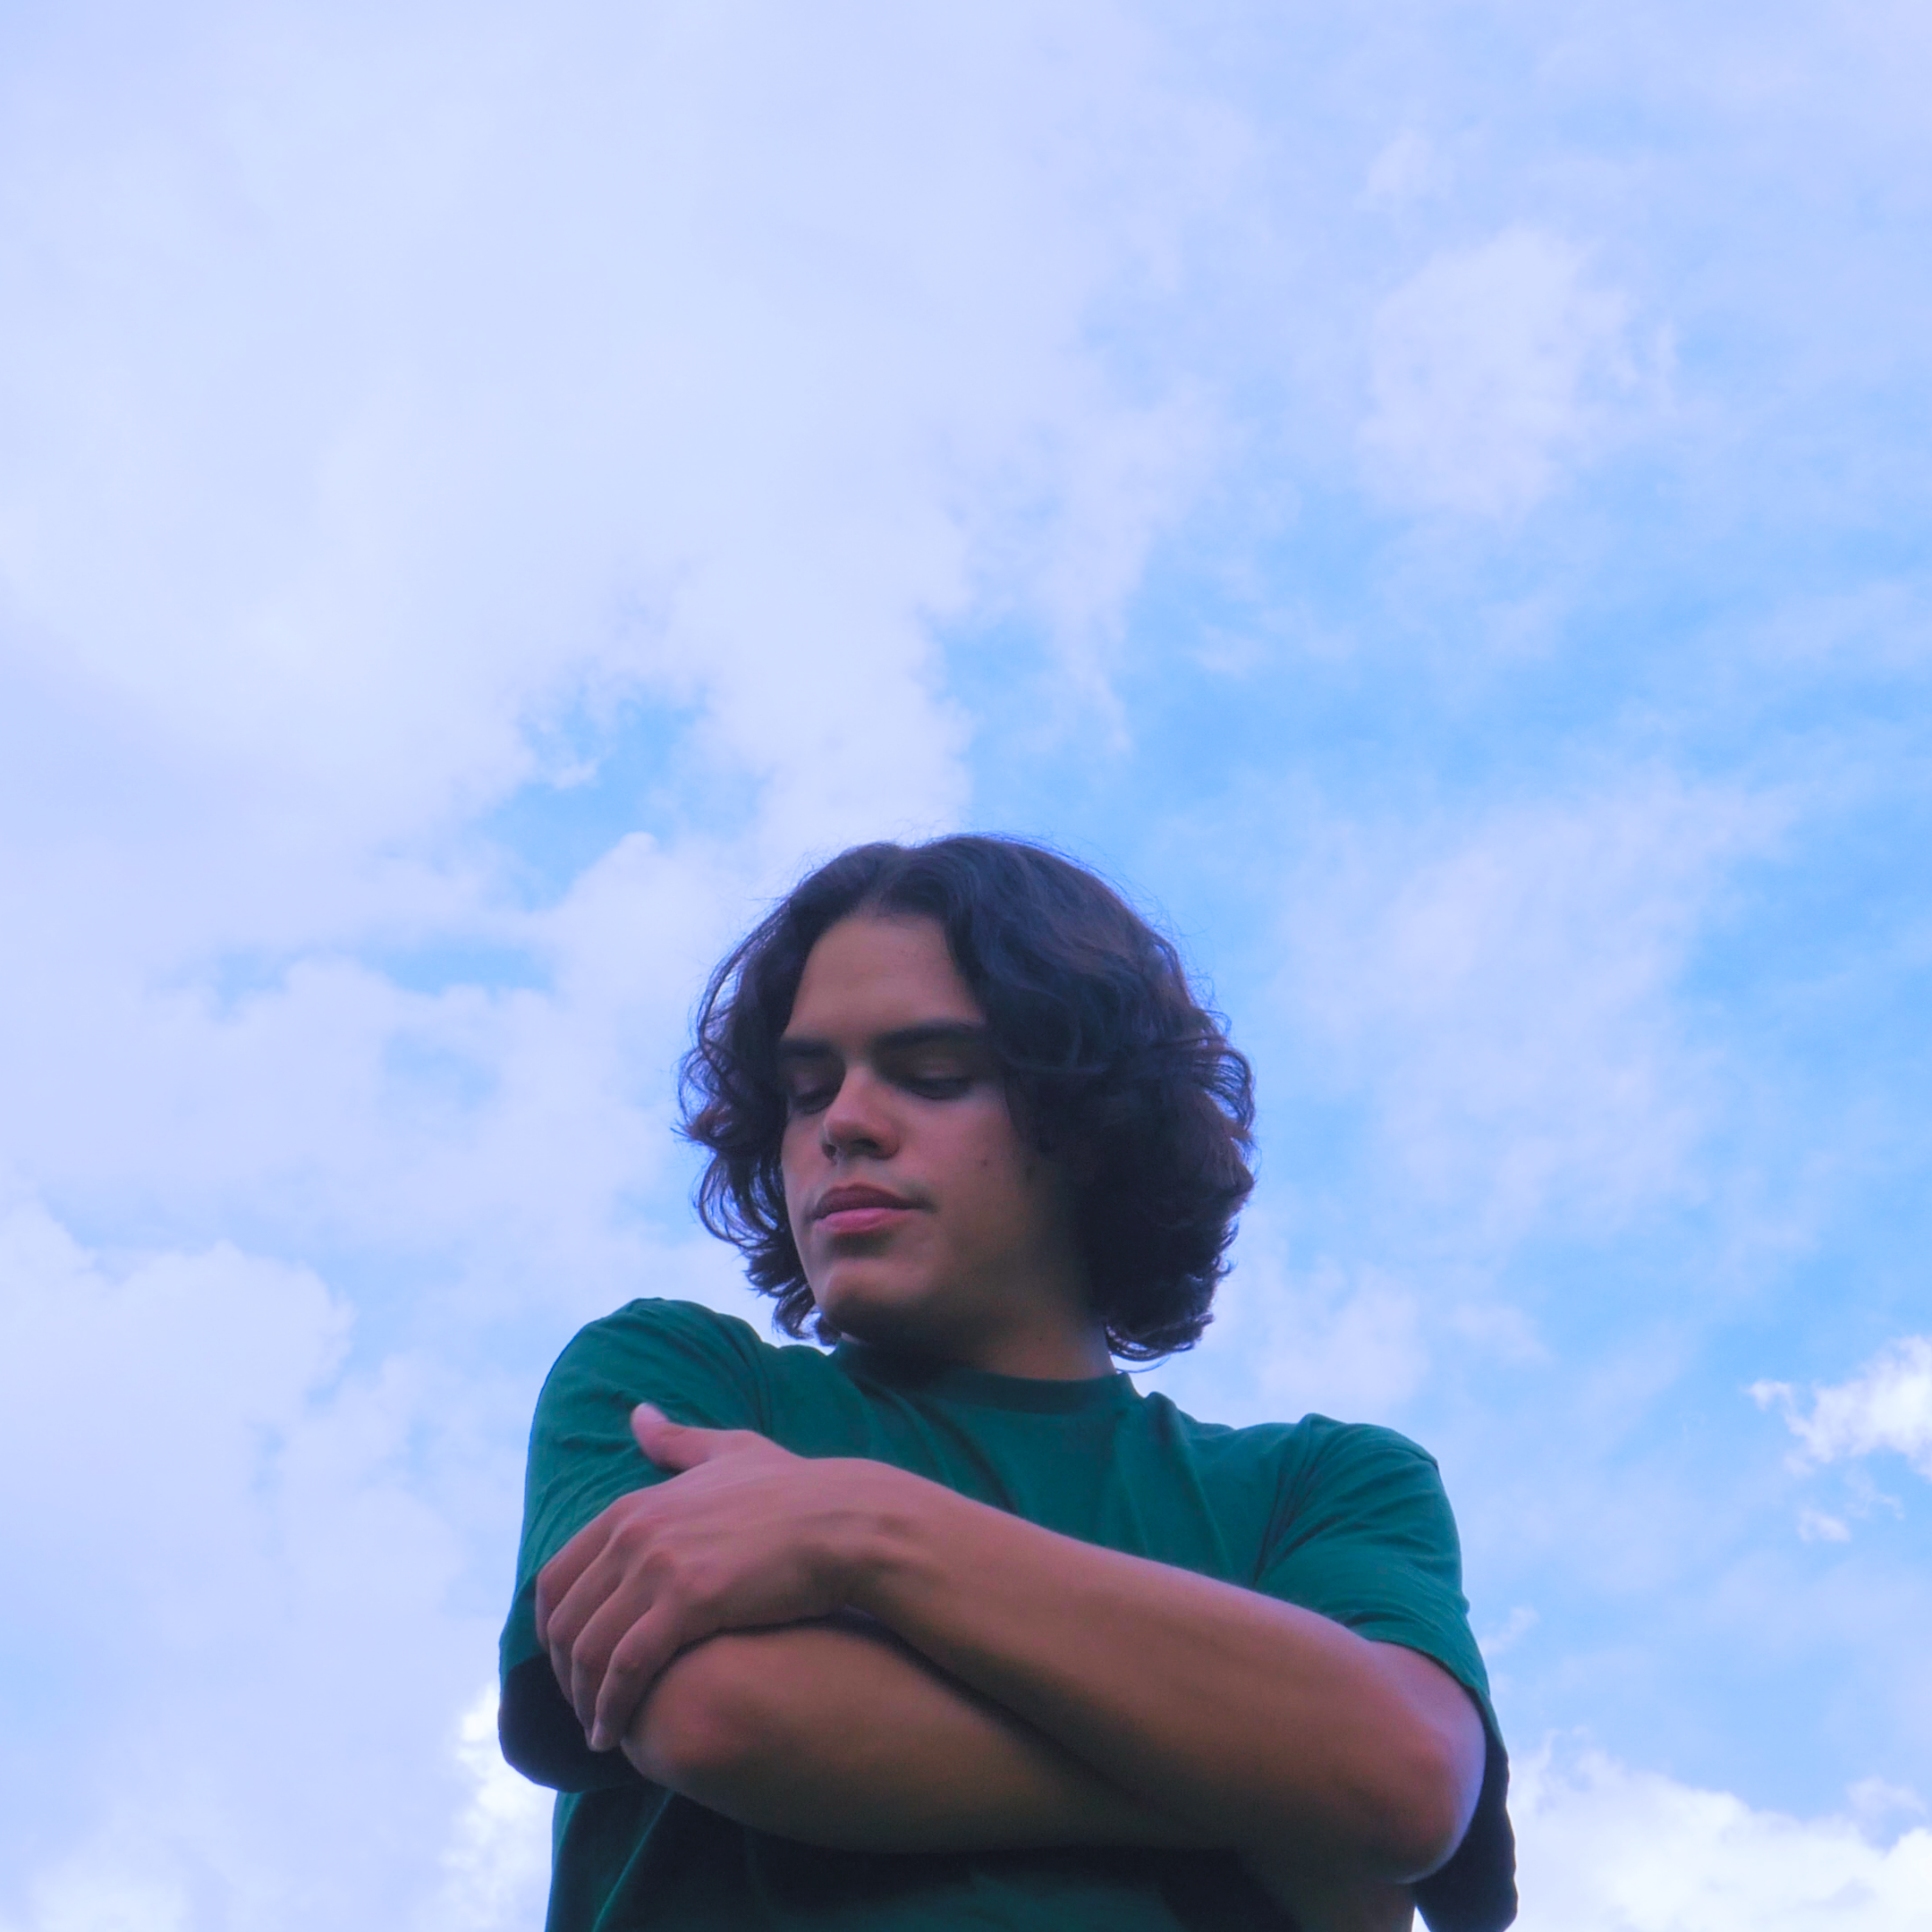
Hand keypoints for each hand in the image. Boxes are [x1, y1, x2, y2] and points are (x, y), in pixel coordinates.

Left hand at [534, 1406, 871, 1749]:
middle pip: (565, 1620)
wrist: (846, 1520)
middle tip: (582, 1707)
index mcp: (634, 1506)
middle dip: (563, 1674)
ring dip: (584, 1700)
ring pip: (589, 1649)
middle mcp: (634, 1533)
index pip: (556, 1577)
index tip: (568, 1665)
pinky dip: (612, 1707)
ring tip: (599, 1732)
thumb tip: (638, 1414)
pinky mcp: (688, 1602)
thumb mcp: (730, 1452)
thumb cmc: (797, 1491)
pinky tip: (617, 1734)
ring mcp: (658, 1566)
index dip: (552, 1630)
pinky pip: (627, 1668)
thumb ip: (677, 1441)